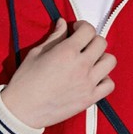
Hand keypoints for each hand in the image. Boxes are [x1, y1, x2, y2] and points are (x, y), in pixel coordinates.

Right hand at [0, 18, 116, 127]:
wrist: (22, 110)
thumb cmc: (25, 81)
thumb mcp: (36, 53)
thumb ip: (54, 37)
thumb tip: (62, 23)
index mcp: (66, 51)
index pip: (88, 30)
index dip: (83, 26)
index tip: (76, 30)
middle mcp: (81, 66)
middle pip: (102, 43)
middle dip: (92, 40)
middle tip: (83, 44)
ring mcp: (88, 83)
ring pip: (110, 61)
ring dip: (101, 58)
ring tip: (90, 61)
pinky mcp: (90, 98)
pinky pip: (109, 85)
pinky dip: (105, 80)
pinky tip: (93, 78)